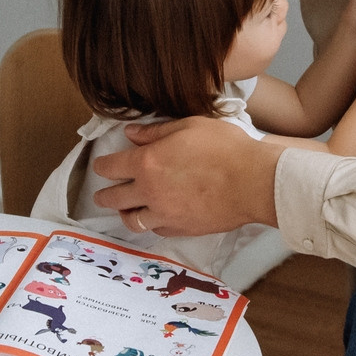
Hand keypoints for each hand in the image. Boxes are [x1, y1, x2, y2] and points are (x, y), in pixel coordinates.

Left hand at [90, 116, 284, 235]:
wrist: (254, 182)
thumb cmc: (225, 148)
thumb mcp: (190, 126)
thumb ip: (156, 131)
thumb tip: (132, 133)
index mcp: (147, 163)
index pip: (110, 167)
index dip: (102, 166)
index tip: (101, 166)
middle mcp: (149, 192)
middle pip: (114, 198)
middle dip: (104, 195)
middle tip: (103, 194)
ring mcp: (165, 214)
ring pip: (132, 220)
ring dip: (125, 213)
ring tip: (126, 210)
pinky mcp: (182, 229)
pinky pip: (157, 230)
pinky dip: (152, 223)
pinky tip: (156, 217)